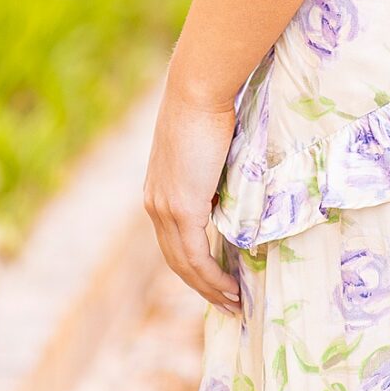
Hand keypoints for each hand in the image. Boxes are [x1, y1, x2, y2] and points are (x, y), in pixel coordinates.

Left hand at [143, 78, 242, 313]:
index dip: (193, 265)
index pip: (172, 240)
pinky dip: (212, 277)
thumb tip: (232, 191)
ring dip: (209, 288)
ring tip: (234, 303)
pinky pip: (196, 255)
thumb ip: (212, 174)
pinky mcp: (182, 208)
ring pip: (184, 264)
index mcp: (158, 190)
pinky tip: (230, 288)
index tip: (216, 280)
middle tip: (227, 303)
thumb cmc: (209, 104)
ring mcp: (165, 208)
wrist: (198, 87)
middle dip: (202, 286)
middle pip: (176, 259)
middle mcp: (155, 204)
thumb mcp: (207, 148)